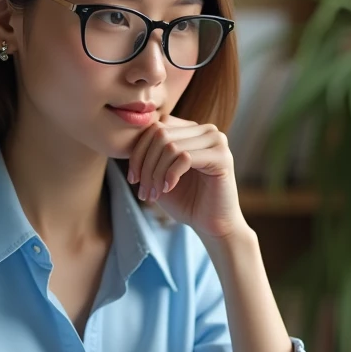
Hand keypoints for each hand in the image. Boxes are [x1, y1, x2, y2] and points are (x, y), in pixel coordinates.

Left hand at [127, 116, 245, 238]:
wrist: (211, 224)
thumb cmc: (185, 200)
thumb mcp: (159, 174)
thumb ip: (148, 153)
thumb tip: (128, 140)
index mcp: (191, 130)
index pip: (156, 126)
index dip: (138, 152)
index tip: (133, 179)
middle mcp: (206, 130)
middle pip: (160, 134)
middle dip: (145, 165)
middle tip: (143, 191)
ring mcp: (217, 140)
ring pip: (170, 146)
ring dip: (155, 173)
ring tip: (154, 194)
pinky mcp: (222, 157)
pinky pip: (185, 157)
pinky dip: (170, 175)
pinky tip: (168, 189)